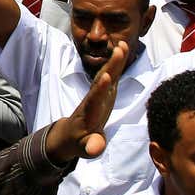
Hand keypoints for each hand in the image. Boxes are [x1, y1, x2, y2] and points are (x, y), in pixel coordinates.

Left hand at [43, 39, 129, 163]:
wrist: (72, 133)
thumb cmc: (80, 142)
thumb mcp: (85, 148)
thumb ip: (91, 147)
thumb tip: (95, 149)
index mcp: (90, 113)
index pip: (95, 100)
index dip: (100, 90)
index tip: (105, 78)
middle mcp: (94, 99)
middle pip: (102, 81)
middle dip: (111, 67)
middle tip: (118, 50)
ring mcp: (100, 94)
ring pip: (107, 74)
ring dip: (115, 60)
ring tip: (122, 45)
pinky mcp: (106, 91)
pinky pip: (112, 74)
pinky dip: (117, 62)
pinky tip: (122, 48)